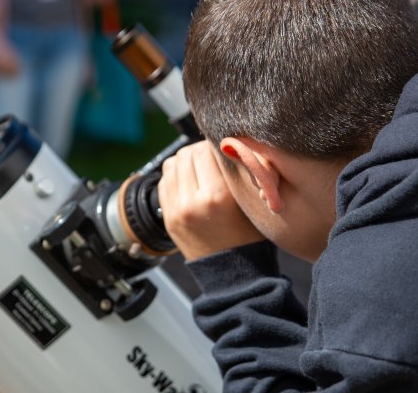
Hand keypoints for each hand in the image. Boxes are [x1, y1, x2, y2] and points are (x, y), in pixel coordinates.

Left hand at [157, 141, 264, 259]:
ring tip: (200, 170)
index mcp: (217, 197)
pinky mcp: (168, 217)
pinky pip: (164, 181)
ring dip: (186, 162)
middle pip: (186, 154)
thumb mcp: (253, 202)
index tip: (225, 151)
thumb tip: (228, 144)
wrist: (232, 273)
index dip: (217, 146)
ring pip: (172, 164)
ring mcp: (176, 210)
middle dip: (200, 152)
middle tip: (212, 159)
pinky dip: (175, 176)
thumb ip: (241, 171)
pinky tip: (190, 183)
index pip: (206, 150)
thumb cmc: (250, 237)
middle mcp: (192, 202)